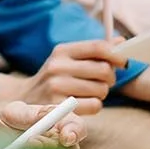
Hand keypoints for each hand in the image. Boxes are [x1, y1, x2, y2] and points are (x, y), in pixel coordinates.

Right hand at [12, 38, 127, 114]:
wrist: (25, 99)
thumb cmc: (55, 77)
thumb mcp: (68, 59)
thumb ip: (94, 51)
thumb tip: (122, 42)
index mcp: (62, 51)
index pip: (97, 47)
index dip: (117, 55)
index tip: (124, 62)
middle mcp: (57, 66)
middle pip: (103, 70)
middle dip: (109, 78)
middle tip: (103, 81)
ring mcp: (57, 87)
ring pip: (101, 89)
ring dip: (101, 93)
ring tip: (88, 92)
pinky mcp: (60, 107)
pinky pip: (95, 105)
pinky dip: (94, 106)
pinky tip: (83, 104)